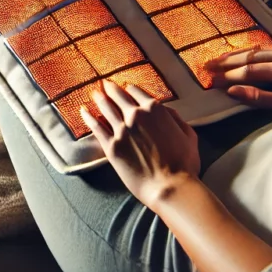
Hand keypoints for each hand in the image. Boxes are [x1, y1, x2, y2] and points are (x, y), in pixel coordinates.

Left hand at [82, 81, 199, 205]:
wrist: (169, 187)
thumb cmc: (184, 164)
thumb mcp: (188, 135)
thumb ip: (176, 118)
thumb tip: (166, 111)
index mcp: (155, 110)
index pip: (137, 92)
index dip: (130, 89)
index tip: (125, 88)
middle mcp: (135, 116)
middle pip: (118, 96)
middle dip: (111, 89)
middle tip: (105, 84)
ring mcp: (121, 131)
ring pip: (106, 108)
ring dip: (99, 98)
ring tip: (94, 92)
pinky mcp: (111, 147)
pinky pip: (96, 128)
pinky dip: (88, 117)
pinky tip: (83, 111)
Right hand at [204, 44, 271, 114]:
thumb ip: (264, 98)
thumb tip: (234, 92)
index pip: (249, 69)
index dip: (227, 75)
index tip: (207, 80)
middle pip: (251, 54)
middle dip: (227, 60)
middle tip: (205, 66)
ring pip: (261, 48)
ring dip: (239, 54)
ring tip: (220, 59)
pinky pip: (271, 48)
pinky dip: (255, 52)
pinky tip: (248, 55)